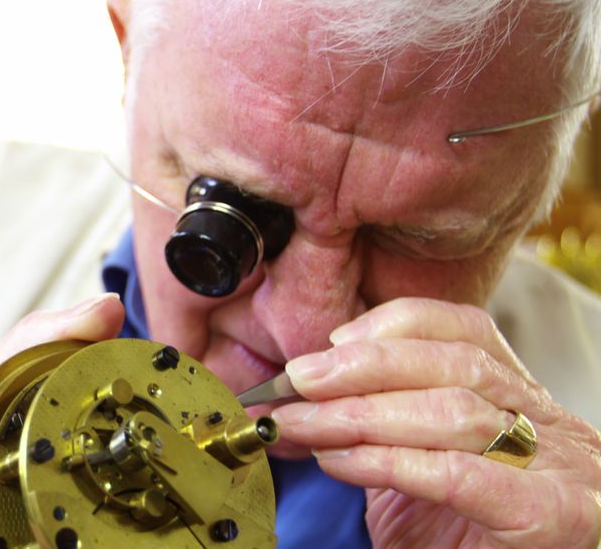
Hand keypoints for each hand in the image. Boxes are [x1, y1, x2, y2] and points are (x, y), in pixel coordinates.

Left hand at [272, 297, 600, 547]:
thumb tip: (309, 389)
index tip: (332, 342)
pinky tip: (339, 462)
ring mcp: (557, 469)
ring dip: (361, 411)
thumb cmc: (456, 537)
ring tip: (301, 422)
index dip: (394, 327)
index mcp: (524, 401)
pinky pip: (454, 474)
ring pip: (453, 411)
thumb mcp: (416, 463)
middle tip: (298, 379)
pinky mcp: (545, 515)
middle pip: (455, 365)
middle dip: (364, 367)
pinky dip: (386, 461)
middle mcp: (551, 427)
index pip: (467, 331)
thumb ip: (382, 423)